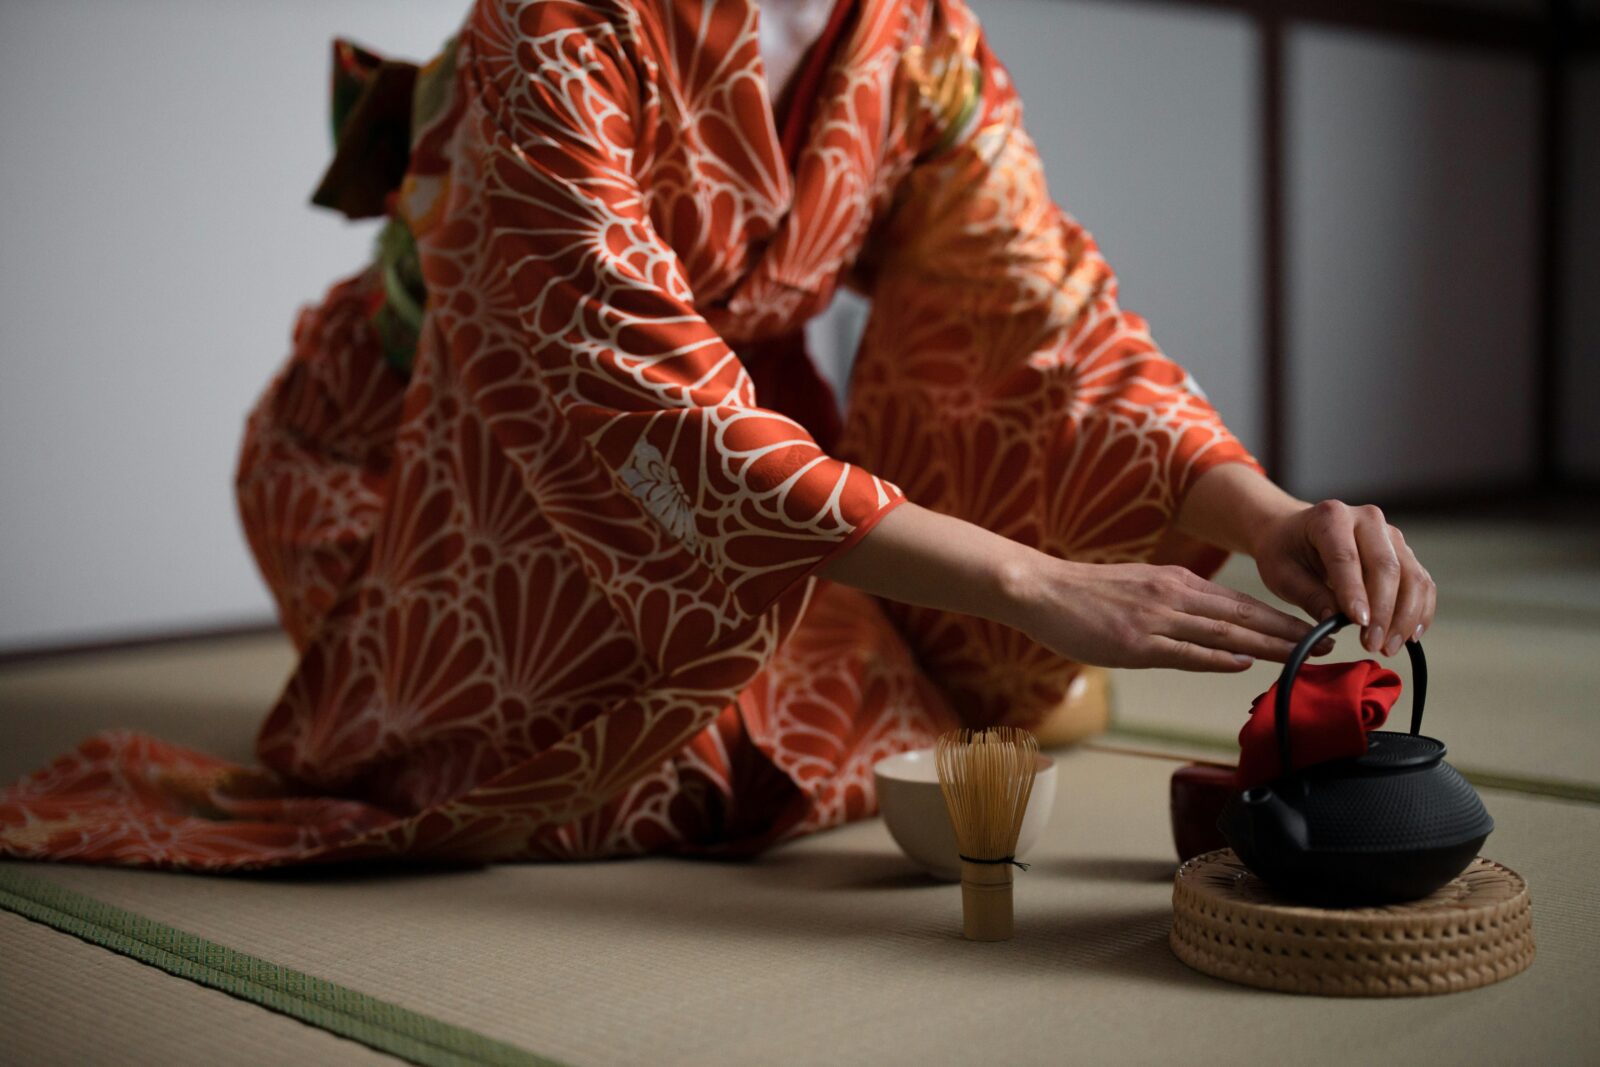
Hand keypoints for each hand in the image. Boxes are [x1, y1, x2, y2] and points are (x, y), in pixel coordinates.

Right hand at [1007, 558, 1328, 672]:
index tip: (1314, 630)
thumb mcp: (1140, 587)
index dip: (1280, 618)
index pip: (1241, 604)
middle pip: (1244, 617)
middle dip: (1290, 632)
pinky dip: (1218, 658)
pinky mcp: (1134, 642)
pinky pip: (1185, 652)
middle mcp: (1173, 596)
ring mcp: (1155, 619)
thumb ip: (1176, 604)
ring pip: (1224, 633)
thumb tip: (1212, 631)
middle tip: (1329, 643)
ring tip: (1304, 656)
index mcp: (1177, 583)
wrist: (1041, 589)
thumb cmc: (1085, 594)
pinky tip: (1244, 665)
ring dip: (1269, 645)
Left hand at [1250, 500, 1436, 655]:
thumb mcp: (1282, 574)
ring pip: (1411, 576)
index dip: (1355, 592)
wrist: (1294, 532)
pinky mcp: (1404, 552)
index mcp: (1331, 517)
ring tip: (1389, 646)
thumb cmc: (1285, 551)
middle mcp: (1368, 519)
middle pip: (1386, 566)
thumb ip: (1310, 595)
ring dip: (1405, 616)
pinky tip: (1410, 635)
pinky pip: (1421, 582)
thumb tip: (1335, 620)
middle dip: (1383, 611)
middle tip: (1373, 645)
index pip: (1346, 557)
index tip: (1359, 624)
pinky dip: (1420, 610)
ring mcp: (1391, 535)